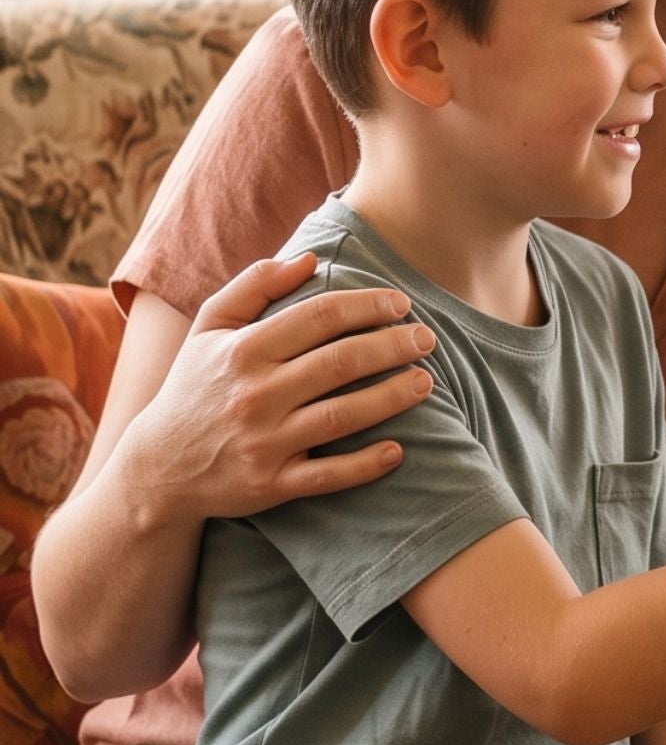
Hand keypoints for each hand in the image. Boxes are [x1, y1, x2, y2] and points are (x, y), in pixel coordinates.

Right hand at [127, 254, 435, 520]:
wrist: (158, 467)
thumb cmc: (195, 387)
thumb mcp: (209, 329)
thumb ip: (254, 286)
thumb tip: (308, 259)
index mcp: (242, 351)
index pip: (319, 317)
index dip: (367, 306)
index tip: (401, 304)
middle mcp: (254, 395)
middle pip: (340, 362)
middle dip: (392, 346)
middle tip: (428, 338)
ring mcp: (265, 442)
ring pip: (342, 416)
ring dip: (391, 398)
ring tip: (426, 382)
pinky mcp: (272, 485)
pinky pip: (328, 476)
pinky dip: (366, 464)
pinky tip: (399, 450)